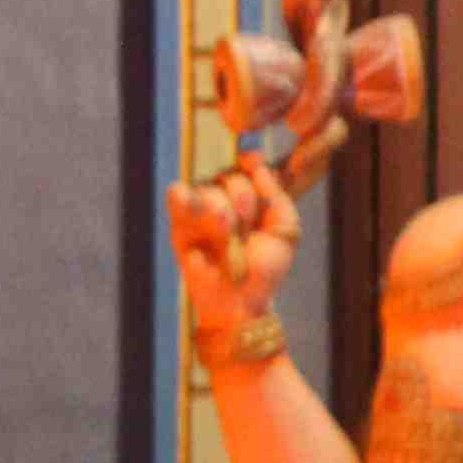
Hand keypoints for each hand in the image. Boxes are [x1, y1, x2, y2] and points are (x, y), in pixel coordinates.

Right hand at [166, 156, 296, 350]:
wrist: (240, 299)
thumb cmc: (265, 266)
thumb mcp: (285, 229)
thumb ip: (277, 194)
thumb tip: (257, 162)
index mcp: (251, 195)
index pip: (250, 165)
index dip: (254, 165)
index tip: (257, 172)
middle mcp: (224, 196)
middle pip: (231, 176)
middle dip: (244, 201)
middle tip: (247, 230)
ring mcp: (200, 208)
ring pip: (209, 188)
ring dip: (223, 213)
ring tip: (226, 236)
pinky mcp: (179, 222)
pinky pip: (177, 196)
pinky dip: (184, 197)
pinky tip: (184, 197)